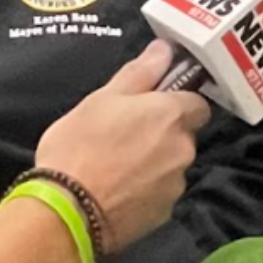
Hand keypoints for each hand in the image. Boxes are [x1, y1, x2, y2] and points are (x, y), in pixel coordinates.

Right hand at [35, 40, 211, 249]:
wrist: (67, 211)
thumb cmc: (80, 146)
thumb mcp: (102, 99)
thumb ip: (140, 73)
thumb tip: (165, 49)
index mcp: (171, 115)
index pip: (196, 103)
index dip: (176, 103)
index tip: (151, 107)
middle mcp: (183, 148)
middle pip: (183, 135)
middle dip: (162, 135)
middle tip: (124, 136)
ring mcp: (176, 184)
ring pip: (172, 165)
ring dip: (154, 163)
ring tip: (116, 167)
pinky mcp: (164, 214)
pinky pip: (160, 194)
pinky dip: (145, 191)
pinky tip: (117, 191)